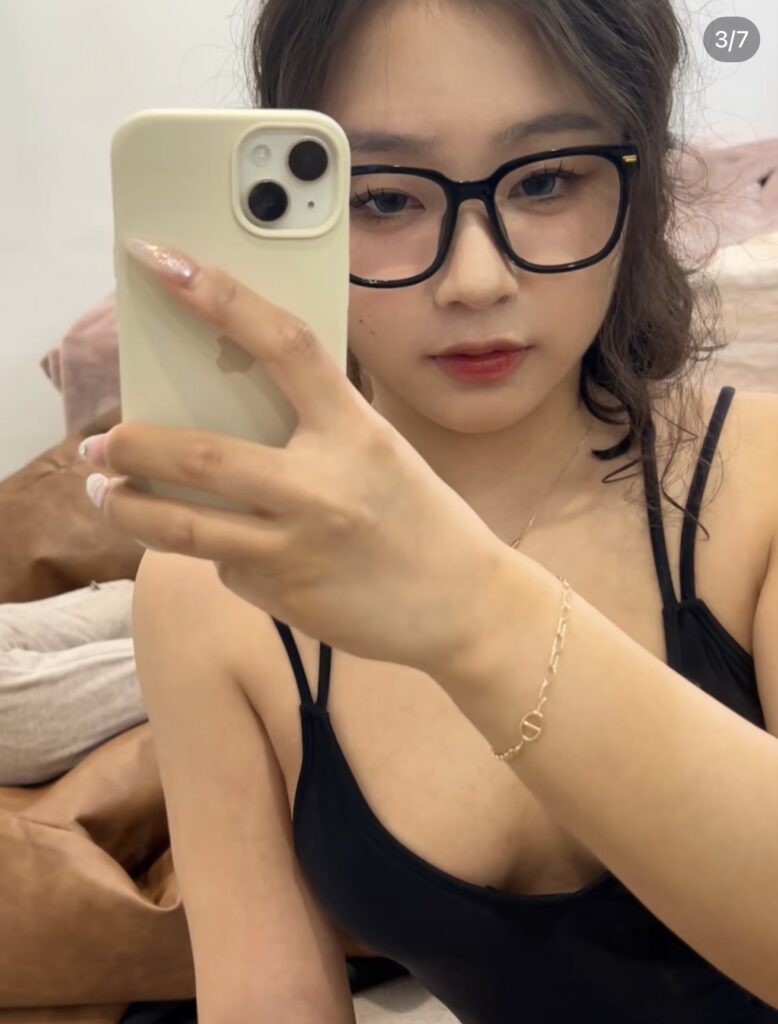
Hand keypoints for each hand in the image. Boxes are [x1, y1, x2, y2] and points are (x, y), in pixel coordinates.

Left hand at [82, 239, 506, 677]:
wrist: (463, 605)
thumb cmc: (424, 520)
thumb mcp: (378, 452)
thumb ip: (317, 428)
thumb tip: (233, 413)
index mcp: (355, 431)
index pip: (283, 342)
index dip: (219, 294)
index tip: (162, 260)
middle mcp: (320, 486)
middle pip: (198, 453)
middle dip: (131, 444)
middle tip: (99, 440)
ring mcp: (295, 547)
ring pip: (181, 525)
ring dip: (128, 508)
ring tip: (107, 492)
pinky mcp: (281, 595)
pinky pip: (222, 564)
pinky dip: (211, 550)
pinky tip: (224, 548)